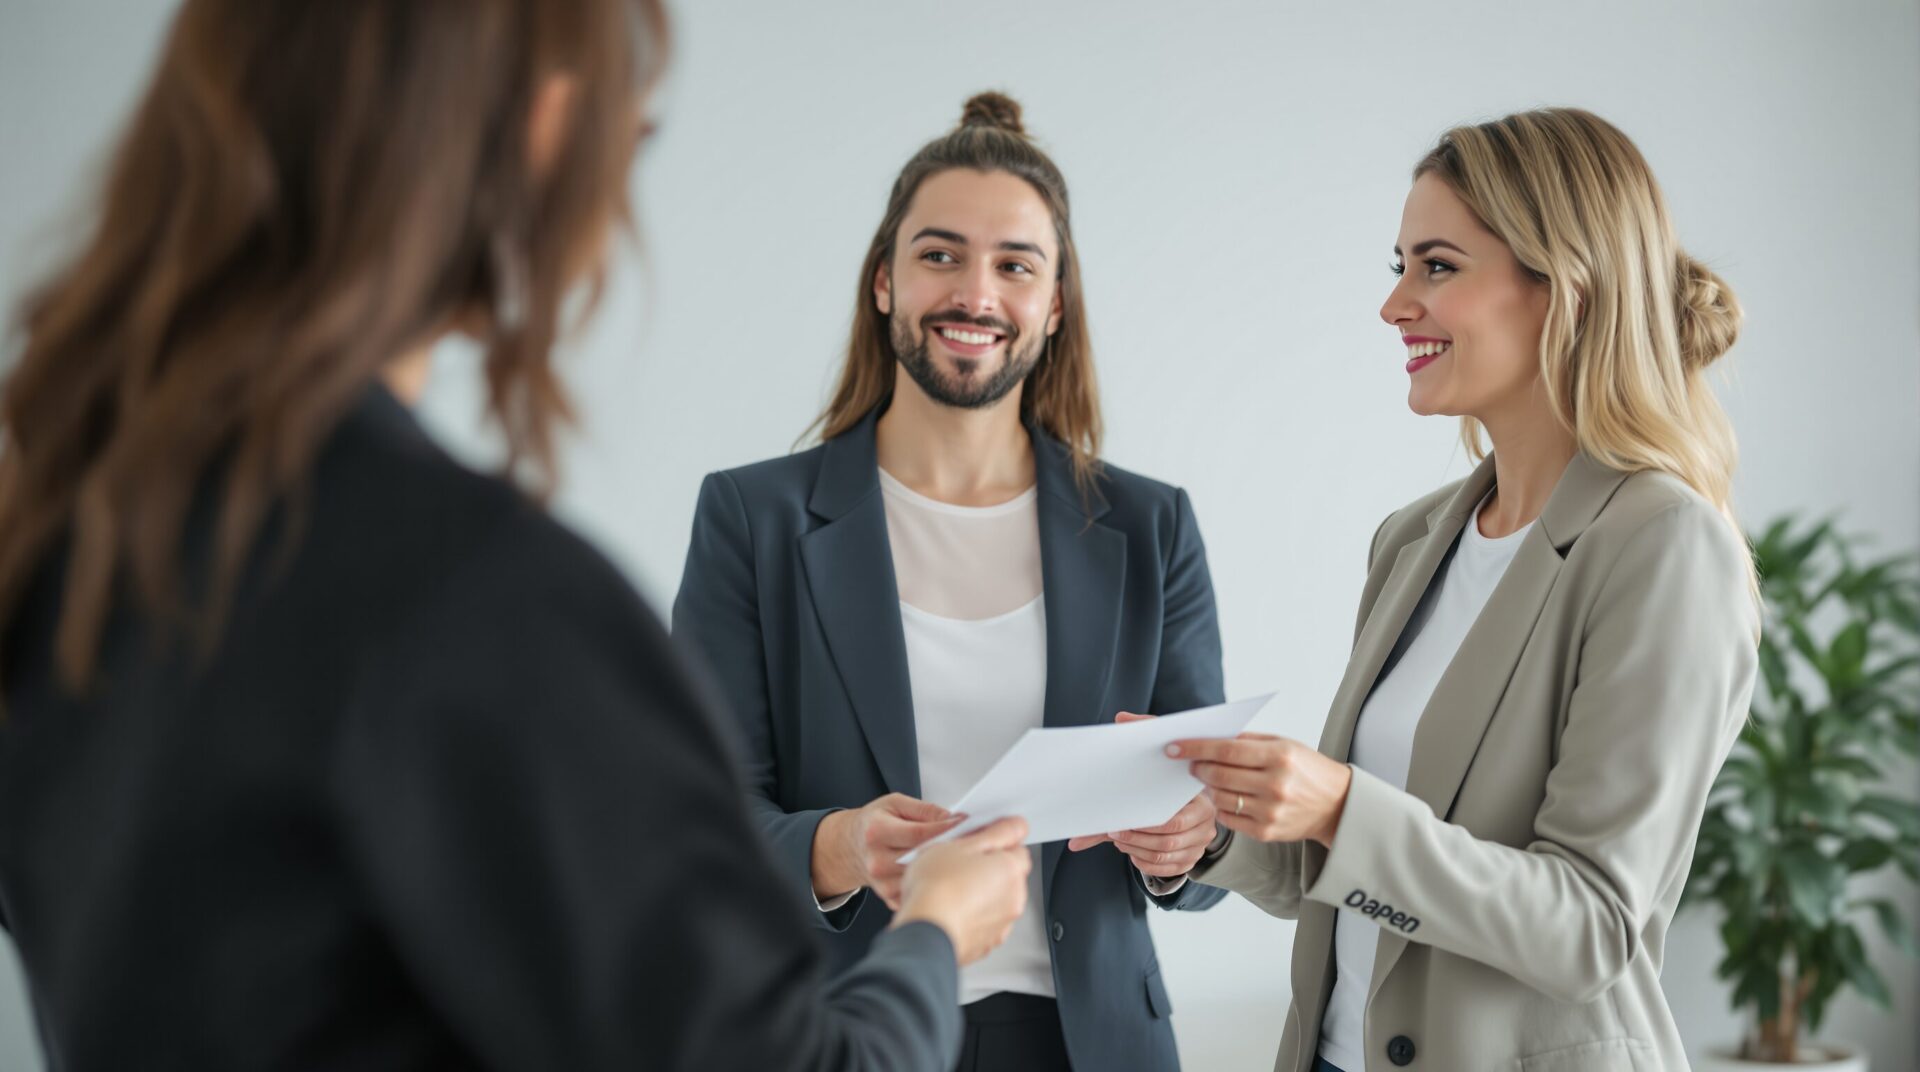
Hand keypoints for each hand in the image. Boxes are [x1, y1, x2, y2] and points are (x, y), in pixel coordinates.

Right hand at [812, 793, 963, 909]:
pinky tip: (948, 877)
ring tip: (965, 860)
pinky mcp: (889, 898)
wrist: (851, 847)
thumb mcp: (896, 804)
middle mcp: (877, 860)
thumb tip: (954, 819)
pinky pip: (920, 892)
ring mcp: (882, 883)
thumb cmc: (876, 823)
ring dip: (947, 871)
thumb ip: (926, 810)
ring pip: (925, 879)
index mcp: (877, 831)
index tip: (968, 825)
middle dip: (951, 850)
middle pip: (924, 858)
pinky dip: (936, 885)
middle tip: (976, 843)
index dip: (947, 829)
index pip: (919, 833)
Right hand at [893, 817, 1032, 964]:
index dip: (993, 842)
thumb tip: (1016, 825)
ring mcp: (1001, 925)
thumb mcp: (960, 844)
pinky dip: (970, 917)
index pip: (1016, 847)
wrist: (923, 934)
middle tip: (955, 866)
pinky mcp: (985, 944)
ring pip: (994, 900)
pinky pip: (981, 923)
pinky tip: (948, 911)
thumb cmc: (935, 889)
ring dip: (978, 894)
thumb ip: (995, 832)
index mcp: (1011, 870)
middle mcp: (1014, 899)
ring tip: (947, 891)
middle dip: (986, 869)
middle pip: (1006, 875)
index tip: (974, 844)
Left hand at [1067, 712, 1217, 876]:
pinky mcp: (1192, 860)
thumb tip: (1119, 718)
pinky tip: (1131, 851)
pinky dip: (1144, 863)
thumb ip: (1142, 735)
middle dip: (1133, 838)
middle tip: (1111, 831)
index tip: (1116, 821)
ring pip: (1164, 857)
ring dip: (1135, 850)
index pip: (1174, 820)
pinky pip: (1166, 870)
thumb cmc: (1170, 778)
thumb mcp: (1161, 757)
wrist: (1192, 801)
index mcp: (1201, 800)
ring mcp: (1200, 845)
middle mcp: (1207, 825)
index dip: (1142, 825)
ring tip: (1118, 839)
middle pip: (1167, 842)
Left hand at [1169, 733, 1352, 846]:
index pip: (1225, 750)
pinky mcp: (1266, 833)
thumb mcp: (1283, 744)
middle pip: (1218, 775)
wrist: (1337, 805)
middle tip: (1189, 764)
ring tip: (1207, 779)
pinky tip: (1224, 797)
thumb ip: (1247, 740)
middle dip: (1197, 768)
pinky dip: (1220, 806)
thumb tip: (1207, 738)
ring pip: (1220, 798)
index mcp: (1280, 756)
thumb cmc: (1306, 768)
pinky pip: (1228, 818)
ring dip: (1207, 788)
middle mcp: (1275, 785)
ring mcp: (1270, 812)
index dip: (1195, 748)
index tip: (1173, 746)